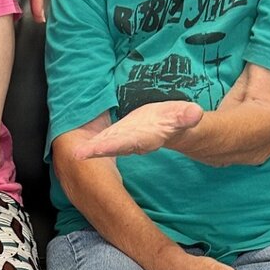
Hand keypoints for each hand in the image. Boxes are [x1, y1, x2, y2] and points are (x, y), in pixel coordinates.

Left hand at [76, 100, 203, 159]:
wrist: (173, 127)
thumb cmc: (177, 120)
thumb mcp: (183, 116)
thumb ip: (186, 117)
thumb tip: (195, 114)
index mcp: (145, 138)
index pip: (127, 142)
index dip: (112, 145)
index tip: (97, 149)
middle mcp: (131, 143)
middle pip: (111, 146)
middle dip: (95, 151)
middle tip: (77, 155)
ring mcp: (122, 140)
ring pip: (104, 144)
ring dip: (89, 149)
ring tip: (74, 152)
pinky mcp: (117, 134)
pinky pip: (102, 139)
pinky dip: (90, 143)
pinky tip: (77, 145)